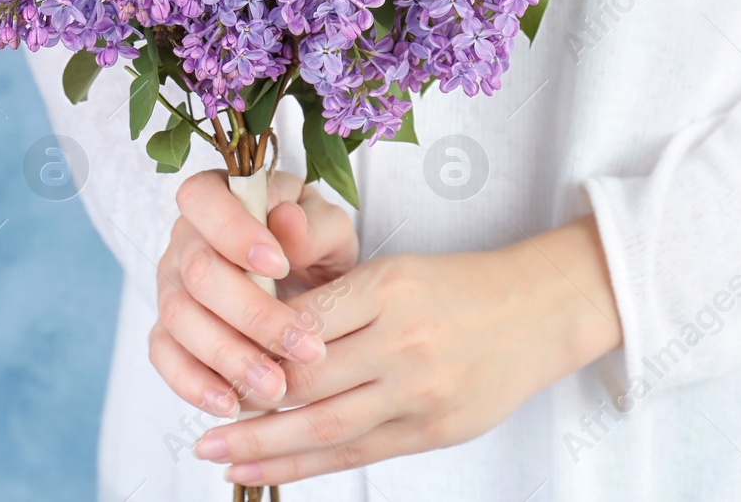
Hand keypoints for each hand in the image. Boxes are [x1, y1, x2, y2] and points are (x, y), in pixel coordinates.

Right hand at [150, 169, 360, 414]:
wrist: (307, 281)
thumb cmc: (314, 243)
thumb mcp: (328, 228)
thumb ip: (313, 225)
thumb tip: (286, 224)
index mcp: (217, 195)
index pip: (204, 201)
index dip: (234, 233)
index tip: (279, 265)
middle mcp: (184, 238)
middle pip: (198, 273)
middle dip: (251, 315)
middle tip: (304, 348)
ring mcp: (171, 285)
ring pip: (181, 319)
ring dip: (229, 357)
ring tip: (276, 388)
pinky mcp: (170, 330)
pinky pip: (165, 356)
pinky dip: (194, 384)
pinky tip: (232, 405)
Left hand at [193, 215, 623, 486]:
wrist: (539, 310)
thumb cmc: (455, 287)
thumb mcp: (393, 271)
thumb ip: (332, 300)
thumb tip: (257, 332)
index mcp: (387, 287)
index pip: (301, 323)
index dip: (251, 347)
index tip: (211, 359)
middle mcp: (403, 341)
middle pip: (307, 382)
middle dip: (246, 408)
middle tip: (201, 428)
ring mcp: (420, 392)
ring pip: (326, 427)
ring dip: (266, 447)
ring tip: (219, 455)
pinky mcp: (434, 431)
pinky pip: (358, 453)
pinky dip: (308, 465)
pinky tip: (268, 470)